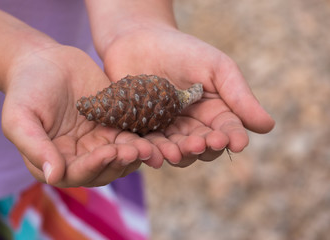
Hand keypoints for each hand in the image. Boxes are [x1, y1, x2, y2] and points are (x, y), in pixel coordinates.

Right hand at [2, 45, 162, 186]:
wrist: (46, 62)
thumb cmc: (27, 89)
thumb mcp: (20, 117)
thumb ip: (34, 147)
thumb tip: (54, 176)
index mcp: (55, 160)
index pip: (77, 173)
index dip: (94, 165)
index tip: (109, 152)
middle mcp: (80, 156)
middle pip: (105, 169)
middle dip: (121, 162)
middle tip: (138, 152)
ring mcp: (99, 142)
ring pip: (121, 156)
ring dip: (137, 154)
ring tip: (151, 147)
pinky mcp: (114, 126)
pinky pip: (130, 136)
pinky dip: (142, 138)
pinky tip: (155, 135)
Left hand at [101, 27, 274, 166]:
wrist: (138, 39)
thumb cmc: (182, 50)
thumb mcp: (216, 67)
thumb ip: (239, 96)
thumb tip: (268, 126)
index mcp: (215, 111)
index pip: (228, 129)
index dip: (232, 137)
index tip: (235, 143)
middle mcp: (193, 125)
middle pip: (203, 146)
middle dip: (203, 148)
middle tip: (199, 144)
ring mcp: (168, 130)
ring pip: (177, 151)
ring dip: (179, 154)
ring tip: (176, 152)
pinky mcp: (144, 131)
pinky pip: (150, 146)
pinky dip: (153, 152)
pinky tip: (154, 154)